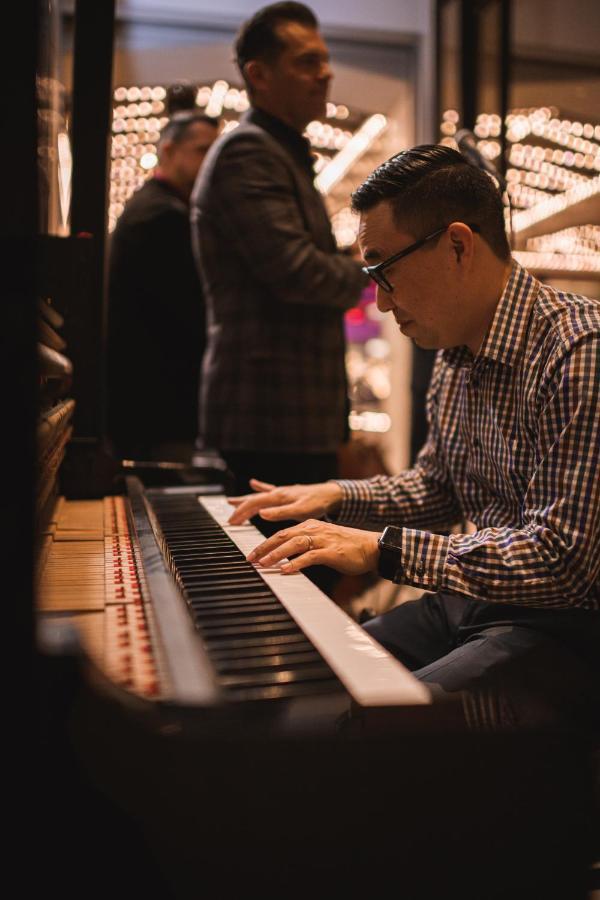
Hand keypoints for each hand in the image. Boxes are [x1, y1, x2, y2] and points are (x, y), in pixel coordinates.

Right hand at [227, 479, 343, 524]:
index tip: (232, 521)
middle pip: (254, 500)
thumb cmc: (318, 503)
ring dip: (245, 500)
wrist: (331, 494)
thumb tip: (261, 513)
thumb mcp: (300, 511)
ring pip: (258, 496)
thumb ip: (280, 512)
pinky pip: (269, 490)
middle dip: (240, 509)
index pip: (254, 503)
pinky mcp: (286, 493)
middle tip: (230, 519)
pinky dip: (260, 487)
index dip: (242, 512)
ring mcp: (281, 492)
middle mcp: (278, 493)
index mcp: (279, 497)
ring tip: (231, 502)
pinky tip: (254, 483)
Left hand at [246, 519, 380, 576]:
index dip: (265, 543)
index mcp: (309, 526)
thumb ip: (304, 546)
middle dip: (264, 547)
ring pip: (294, 544)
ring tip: (263, 564)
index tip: (252, 554)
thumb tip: (286, 556)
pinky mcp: (331, 552)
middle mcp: (314, 530)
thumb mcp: (322, 541)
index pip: (282, 533)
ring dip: (276, 554)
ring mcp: (322, 540)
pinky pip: (310, 556)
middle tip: (250, 558)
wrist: (371, 547)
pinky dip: (296, 563)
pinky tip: (285, 569)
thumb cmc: (347, 546)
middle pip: (283, 536)